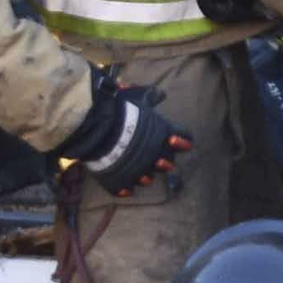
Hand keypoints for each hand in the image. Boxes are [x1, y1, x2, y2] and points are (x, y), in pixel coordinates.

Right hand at [63, 73, 191, 187]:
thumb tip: (160, 93)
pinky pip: (124, 189)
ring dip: (144, 176)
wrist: (96, 128)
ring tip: (139, 173)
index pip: (185, 139)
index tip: (172, 138)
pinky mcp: (119, 181)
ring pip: (147, 179)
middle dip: (164, 162)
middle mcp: (155, 156)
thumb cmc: (120, 110)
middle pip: (167, 163)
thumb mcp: (137, 98)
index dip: (181, 140)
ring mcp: (137, 171)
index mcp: (163, 136)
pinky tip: (123, 186)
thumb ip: (150, 97)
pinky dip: (123, 187)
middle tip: (157, 159)